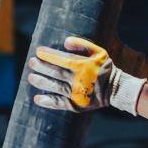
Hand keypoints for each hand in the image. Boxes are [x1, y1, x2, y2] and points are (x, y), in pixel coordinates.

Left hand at [27, 36, 143, 114]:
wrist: (116, 90)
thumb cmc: (105, 69)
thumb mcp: (99, 52)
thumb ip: (83, 45)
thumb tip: (65, 41)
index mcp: (83, 67)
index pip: (62, 60)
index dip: (49, 55)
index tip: (38, 51)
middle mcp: (79, 81)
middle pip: (56, 73)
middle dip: (42, 67)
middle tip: (31, 62)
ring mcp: (76, 94)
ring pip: (55, 87)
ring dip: (41, 82)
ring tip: (31, 77)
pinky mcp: (76, 105)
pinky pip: (59, 103)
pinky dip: (47, 101)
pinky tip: (37, 98)